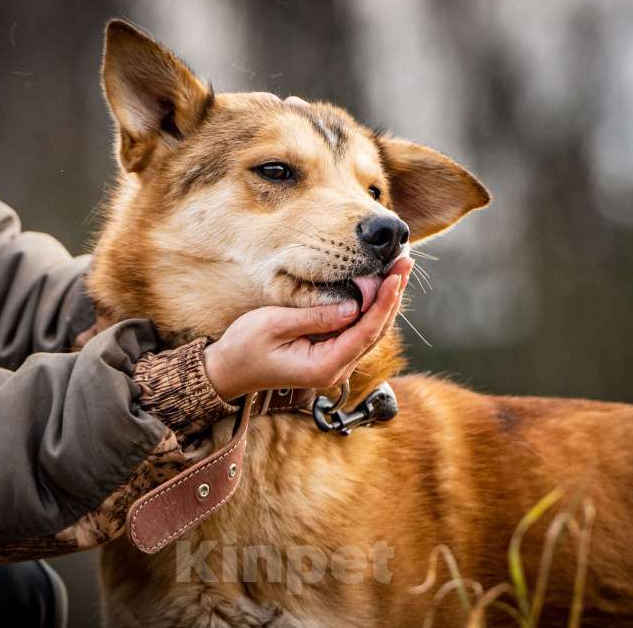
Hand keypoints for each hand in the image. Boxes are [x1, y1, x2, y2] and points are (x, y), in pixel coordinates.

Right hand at [204, 258, 412, 400]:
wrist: (228, 371)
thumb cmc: (245, 347)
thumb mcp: (275, 325)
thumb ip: (316, 316)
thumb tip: (353, 305)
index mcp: (324, 366)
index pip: (365, 332)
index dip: (383, 302)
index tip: (395, 276)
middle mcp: (336, 370)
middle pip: (375, 331)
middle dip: (392, 296)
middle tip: (405, 262)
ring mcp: (335, 364)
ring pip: (370, 330)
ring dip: (385, 300)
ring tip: (398, 269)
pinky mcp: (330, 355)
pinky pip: (357, 331)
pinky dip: (370, 307)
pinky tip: (378, 287)